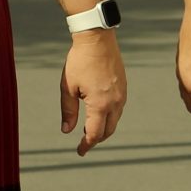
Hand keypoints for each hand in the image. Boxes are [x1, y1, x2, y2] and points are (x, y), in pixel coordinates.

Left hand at [61, 31, 126, 156]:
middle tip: (83, 143)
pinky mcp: (123, 87)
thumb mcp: (68, 87)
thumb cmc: (79, 61)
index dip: (86, 145)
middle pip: (108, 131)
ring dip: (104, 128)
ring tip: (90, 129)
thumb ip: (68, 111)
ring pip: (115, 120)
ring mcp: (122, 94)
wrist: (97, 38)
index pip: (95, 133)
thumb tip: (67, 131)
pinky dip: (110, 116)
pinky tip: (99, 114)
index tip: (79, 152)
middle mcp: (115, 102)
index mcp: (100, 104)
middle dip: (96, 139)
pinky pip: (118, 109)